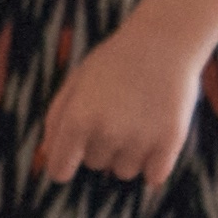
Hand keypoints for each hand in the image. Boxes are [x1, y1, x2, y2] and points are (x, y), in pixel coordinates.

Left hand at [33, 20, 209, 185]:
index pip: (59, 170)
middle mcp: (106, 133)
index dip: (65, 164)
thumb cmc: (115, 61)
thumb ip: (57, 119)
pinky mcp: (169, 142)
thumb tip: (48, 156)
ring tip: (139, 121)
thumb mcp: (77, 82)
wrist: (164, 40)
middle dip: (102, 146)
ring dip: (129, 155)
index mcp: (77, 119)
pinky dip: (155, 164)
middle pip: (96, 165)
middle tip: (117, 113)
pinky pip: (154, 177)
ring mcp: (139, 139)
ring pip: (125, 172)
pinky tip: (157, 137)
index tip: (74, 156)